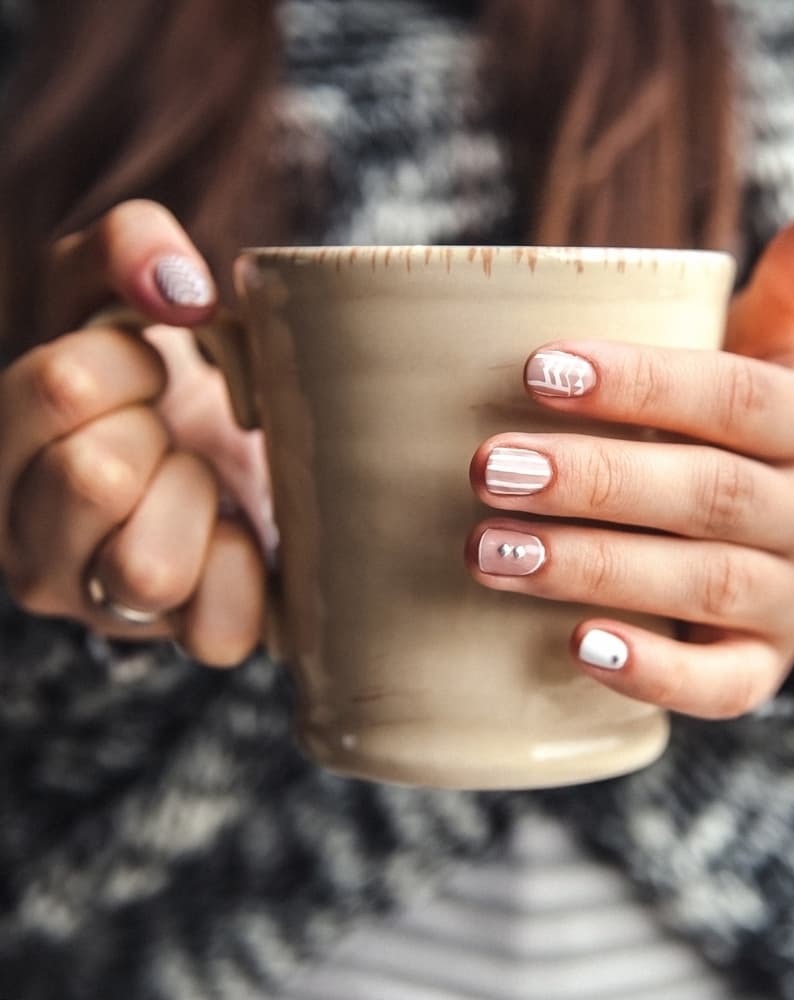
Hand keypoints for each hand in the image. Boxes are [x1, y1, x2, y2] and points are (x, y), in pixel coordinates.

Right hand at [0, 200, 269, 664]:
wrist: (223, 439)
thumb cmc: (159, 372)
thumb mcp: (119, 288)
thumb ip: (127, 248)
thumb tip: (181, 288)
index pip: (61, 387)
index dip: (129, 357)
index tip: (146, 361)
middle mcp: (31, 549)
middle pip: (96, 476)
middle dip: (159, 426)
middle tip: (171, 423)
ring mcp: (108, 607)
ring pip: (146, 567)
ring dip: (194, 498)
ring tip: (197, 477)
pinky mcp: (192, 637)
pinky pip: (220, 628)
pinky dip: (245, 568)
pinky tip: (236, 528)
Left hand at [468, 193, 793, 717]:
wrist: (782, 563)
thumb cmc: (734, 446)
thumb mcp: (761, 368)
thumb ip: (787, 296)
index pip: (730, 394)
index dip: (639, 381)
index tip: (536, 370)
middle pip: (704, 493)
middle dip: (592, 482)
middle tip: (486, 469)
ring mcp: (789, 598)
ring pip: (701, 584)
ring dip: (593, 568)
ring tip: (488, 554)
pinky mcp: (759, 668)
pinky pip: (721, 685)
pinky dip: (654, 671)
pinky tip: (578, 648)